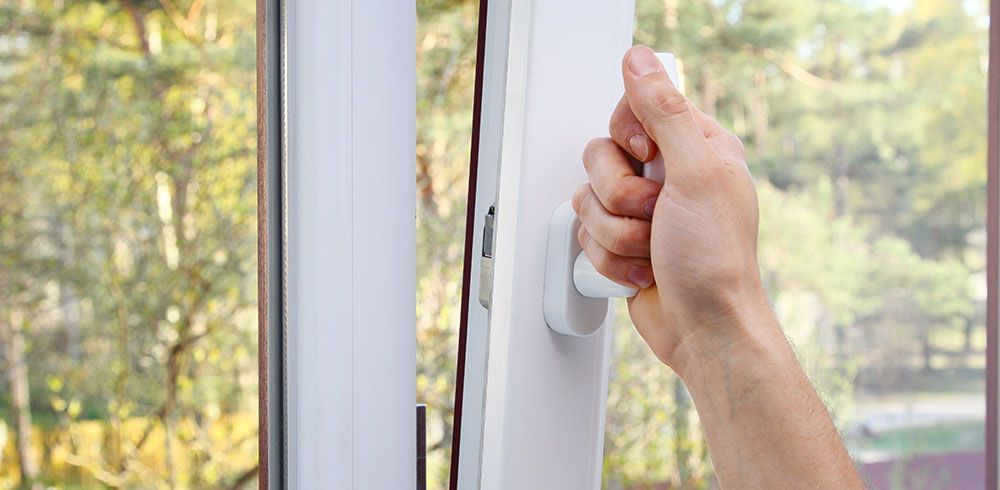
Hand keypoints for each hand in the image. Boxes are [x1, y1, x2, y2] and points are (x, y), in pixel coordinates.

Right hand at [572, 45, 765, 373]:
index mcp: (695, 146)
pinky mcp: (623, 243)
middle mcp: (668, 175)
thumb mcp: (695, 173)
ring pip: (588, 199)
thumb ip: (663, 111)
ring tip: (652, 250)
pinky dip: (610, 259)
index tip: (647, 158)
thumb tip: (639, 60)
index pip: (633, 110)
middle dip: (620, 196)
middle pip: (600, 156)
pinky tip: (643, 270)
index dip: (628, 137)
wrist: (705, 330)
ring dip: (616, 234)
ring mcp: (643, 212)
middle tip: (655, 213)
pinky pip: (587, 235)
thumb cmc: (715, 260)